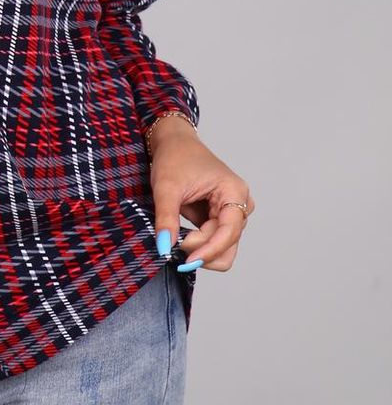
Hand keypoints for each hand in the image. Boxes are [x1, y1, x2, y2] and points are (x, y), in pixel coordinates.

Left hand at [147, 118, 253, 271]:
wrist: (174, 144)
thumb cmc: (174, 158)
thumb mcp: (166, 188)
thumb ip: (166, 219)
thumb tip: (165, 248)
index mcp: (234, 192)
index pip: (228, 232)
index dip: (209, 250)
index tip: (186, 261)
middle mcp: (240, 204)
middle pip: (228, 245)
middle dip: (202, 250)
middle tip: (173, 245)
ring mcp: (232, 213)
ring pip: (222, 248)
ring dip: (199, 249)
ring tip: (175, 237)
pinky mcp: (221, 218)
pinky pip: (213, 242)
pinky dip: (196, 244)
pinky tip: (180, 236)